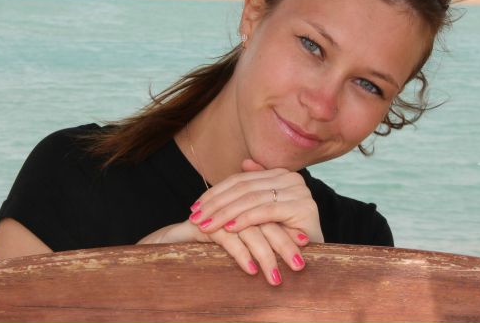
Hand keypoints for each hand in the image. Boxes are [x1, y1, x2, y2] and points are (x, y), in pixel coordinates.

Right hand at [137, 218, 304, 285]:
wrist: (172, 248)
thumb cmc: (214, 248)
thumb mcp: (245, 241)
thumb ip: (269, 236)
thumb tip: (303, 241)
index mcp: (244, 202)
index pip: (273, 213)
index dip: (289, 230)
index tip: (307, 248)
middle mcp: (231, 203)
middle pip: (265, 220)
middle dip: (283, 244)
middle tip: (299, 266)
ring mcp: (216, 212)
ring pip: (248, 229)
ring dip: (264, 254)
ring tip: (277, 277)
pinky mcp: (202, 225)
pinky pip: (226, 237)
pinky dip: (240, 254)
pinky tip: (251, 270)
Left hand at [190, 159, 323, 244]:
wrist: (313, 256)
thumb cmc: (284, 236)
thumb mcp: (264, 211)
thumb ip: (255, 187)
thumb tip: (244, 163)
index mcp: (282, 174)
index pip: (241, 180)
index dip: (216, 192)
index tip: (195, 206)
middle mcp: (292, 178)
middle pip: (244, 188)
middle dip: (216, 204)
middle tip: (195, 217)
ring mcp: (299, 191)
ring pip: (252, 199)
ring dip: (225, 213)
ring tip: (206, 225)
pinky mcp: (303, 207)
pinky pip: (266, 211)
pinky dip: (245, 219)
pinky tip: (228, 228)